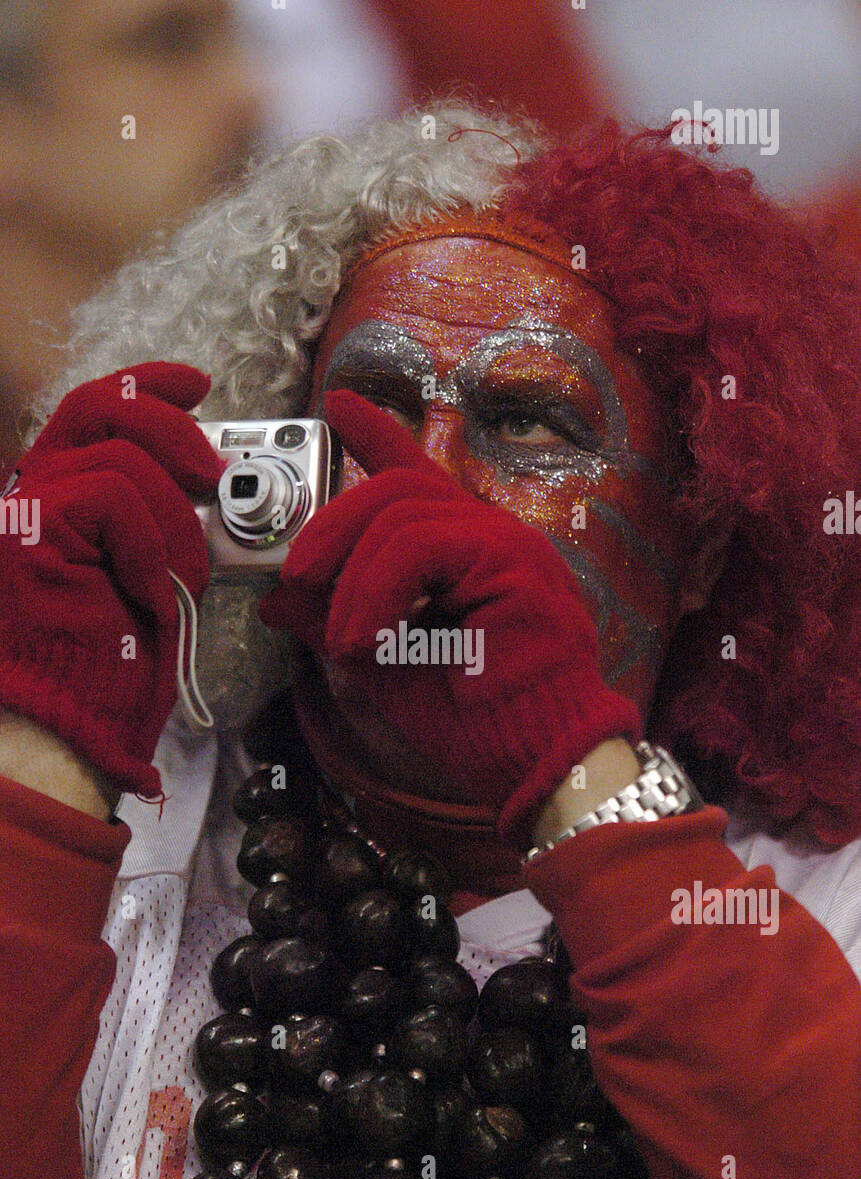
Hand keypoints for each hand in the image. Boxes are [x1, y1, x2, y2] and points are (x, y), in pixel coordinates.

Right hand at [0, 362, 219, 797]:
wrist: (67, 730)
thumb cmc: (107, 673)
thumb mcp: (148, 580)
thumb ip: (159, 527)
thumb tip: (212, 496)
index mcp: (52, 503)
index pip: (92, 413)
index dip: (146, 388)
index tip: (196, 385)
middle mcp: (25, 494)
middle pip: (99, 408)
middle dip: (171, 427)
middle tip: (213, 472)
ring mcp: (19, 506)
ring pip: (121, 462)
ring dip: (173, 525)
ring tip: (174, 583)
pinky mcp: (27, 524)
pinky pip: (114, 498)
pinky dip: (149, 546)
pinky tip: (147, 594)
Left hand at [260, 390, 640, 844]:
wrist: (536, 763)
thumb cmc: (475, 720)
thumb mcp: (383, 663)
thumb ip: (334, 622)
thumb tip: (276, 600)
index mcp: (465, 552)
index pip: (416, 476)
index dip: (376, 435)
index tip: (337, 406)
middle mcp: (490, 533)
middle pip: (394, 490)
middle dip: (331, 528)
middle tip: (295, 575)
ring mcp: (508, 542)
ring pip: (402, 513)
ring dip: (352, 579)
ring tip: (344, 639)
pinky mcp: (513, 561)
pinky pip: (422, 546)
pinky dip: (378, 591)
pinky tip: (367, 636)